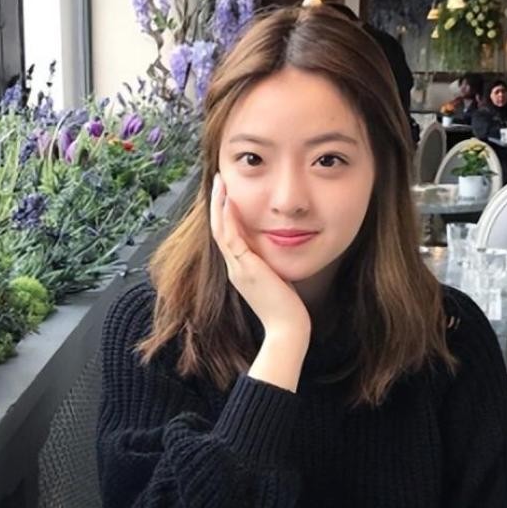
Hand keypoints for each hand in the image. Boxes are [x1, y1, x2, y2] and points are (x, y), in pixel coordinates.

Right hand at [210, 173, 310, 339]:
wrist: (287, 328)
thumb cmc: (288, 307)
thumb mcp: (278, 277)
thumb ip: (273, 263)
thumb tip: (282, 247)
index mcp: (240, 269)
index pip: (227, 235)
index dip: (224, 213)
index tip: (227, 192)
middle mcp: (234, 267)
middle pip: (218, 229)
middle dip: (218, 203)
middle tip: (218, 179)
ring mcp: (237, 268)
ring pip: (220, 230)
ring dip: (219, 204)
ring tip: (220, 182)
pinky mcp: (245, 268)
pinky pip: (230, 238)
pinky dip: (227, 218)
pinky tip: (228, 200)